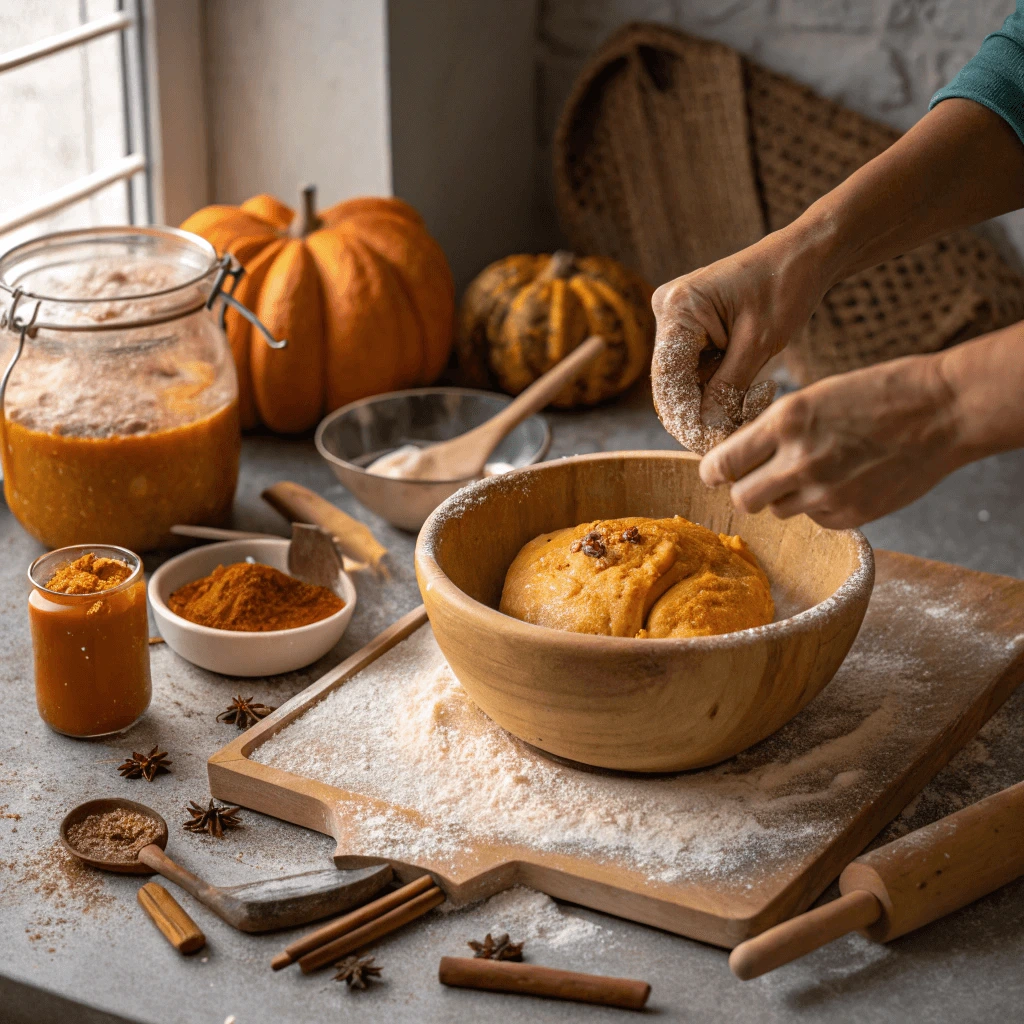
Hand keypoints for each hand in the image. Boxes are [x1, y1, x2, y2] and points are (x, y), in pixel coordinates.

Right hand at [651, 225, 831, 451]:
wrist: (805, 255)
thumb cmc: (786, 287)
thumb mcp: (759, 343)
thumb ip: (727, 389)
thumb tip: (705, 432)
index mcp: (678, 308)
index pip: (668, 380)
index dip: (687, 417)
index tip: (714, 442)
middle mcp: (667, 312)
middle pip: (671, 385)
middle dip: (701, 414)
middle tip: (739, 430)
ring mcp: (676, 321)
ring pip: (684, 384)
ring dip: (714, 404)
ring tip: (754, 404)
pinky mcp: (690, 329)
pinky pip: (696, 373)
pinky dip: (720, 390)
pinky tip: (751, 391)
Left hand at [698, 354, 961, 527]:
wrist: (943, 412)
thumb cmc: (876, 394)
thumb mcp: (813, 397)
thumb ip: (773, 431)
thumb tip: (737, 458)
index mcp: (785, 422)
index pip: (722, 465)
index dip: (713, 472)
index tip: (715, 472)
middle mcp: (799, 461)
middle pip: (742, 499)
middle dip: (745, 489)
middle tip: (759, 477)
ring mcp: (825, 493)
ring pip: (778, 511)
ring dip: (785, 496)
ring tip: (815, 469)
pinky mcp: (850, 515)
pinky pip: (814, 519)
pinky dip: (819, 505)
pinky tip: (844, 480)